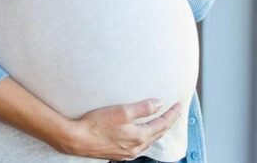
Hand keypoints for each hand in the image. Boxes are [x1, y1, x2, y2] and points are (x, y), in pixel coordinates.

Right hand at [58, 98, 182, 158]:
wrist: (77, 139)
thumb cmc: (97, 124)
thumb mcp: (122, 111)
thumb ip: (143, 108)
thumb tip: (159, 103)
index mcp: (139, 137)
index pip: (162, 124)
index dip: (172, 114)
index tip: (179, 105)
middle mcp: (136, 148)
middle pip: (158, 133)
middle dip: (168, 122)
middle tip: (176, 111)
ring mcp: (128, 153)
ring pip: (149, 140)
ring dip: (158, 129)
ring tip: (163, 120)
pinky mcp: (119, 153)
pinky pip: (140, 144)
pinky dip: (147, 136)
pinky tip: (144, 133)